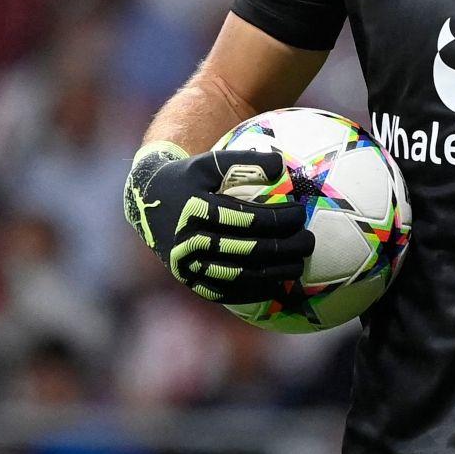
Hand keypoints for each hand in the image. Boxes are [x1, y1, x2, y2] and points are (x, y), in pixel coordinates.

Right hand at [123, 142, 312, 303]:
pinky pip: (225, 292)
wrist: (146, 203)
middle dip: (285, 247)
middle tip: (308, 241)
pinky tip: (276, 285)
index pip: (248, 219)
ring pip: (240, 276)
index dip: (279, 219)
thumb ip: (244, 161)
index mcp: (197, 209)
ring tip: (299, 266)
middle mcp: (190, 241)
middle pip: (248, 249)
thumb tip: (283, 166)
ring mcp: (189, 265)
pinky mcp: (189, 281)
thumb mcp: (209, 161)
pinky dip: (253, 292)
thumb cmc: (186, 177)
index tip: (301, 214)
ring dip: (274, 274)